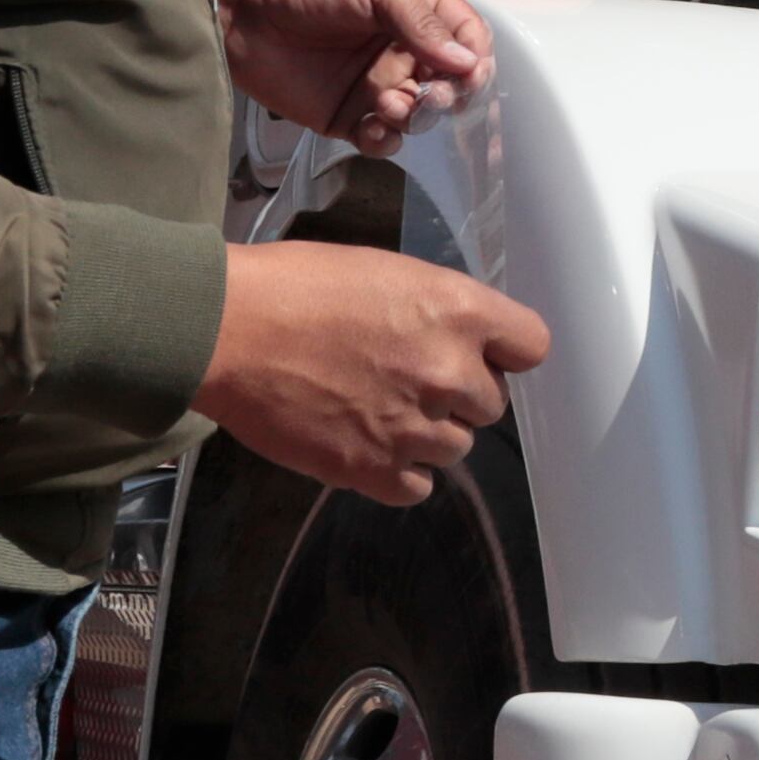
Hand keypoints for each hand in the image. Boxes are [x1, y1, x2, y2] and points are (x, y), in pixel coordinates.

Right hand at [194, 241, 550, 504]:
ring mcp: (415, 426)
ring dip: (427, 434)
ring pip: (456, 447)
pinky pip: (418, 487)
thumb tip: (459, 338)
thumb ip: (437, 309)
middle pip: (491, 403)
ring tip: (376, 409)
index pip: (532, 345)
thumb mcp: (386, 272)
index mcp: (459, 311)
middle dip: (457, 394)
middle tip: (405, 378)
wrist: (226, 330)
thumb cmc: (294, 286)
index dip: (505, 351)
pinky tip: (368, 446)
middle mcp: (451, 372)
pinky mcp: (374, 470)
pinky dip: (399, 473)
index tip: (480, 353)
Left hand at [214, 0, 491, 154]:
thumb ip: (423, 22)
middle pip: (453, 84)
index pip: (469, 40)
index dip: (476, 60)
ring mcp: (379, 85)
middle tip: (430, 95)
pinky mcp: (349, 116)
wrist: (243, 10)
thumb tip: (468, 63)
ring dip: (416, 116)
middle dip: (450, 95)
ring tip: (389, 104)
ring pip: (421, 115)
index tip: (468, 74)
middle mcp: (405, 50)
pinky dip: (386, 140)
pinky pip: (384, 139)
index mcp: (419, 10)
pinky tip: (372, 128)